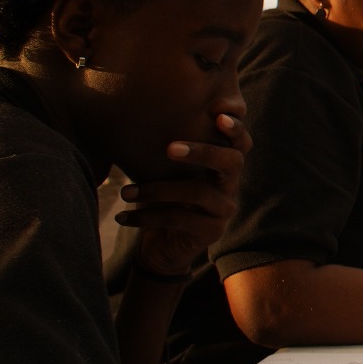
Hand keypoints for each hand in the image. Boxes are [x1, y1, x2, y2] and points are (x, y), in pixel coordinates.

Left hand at [120, 113, 248, 275]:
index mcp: (221, 166)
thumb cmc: (162, 200)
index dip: (235, 129)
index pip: (240, 143)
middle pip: (232, 162)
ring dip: (156, 190)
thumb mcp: (165, 174)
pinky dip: (146, 217)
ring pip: (197, 192)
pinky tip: (122, 217)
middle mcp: (230, 185)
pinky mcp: (212, 232)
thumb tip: (135, 121)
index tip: (218, 115)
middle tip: (169, 148)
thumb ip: (166, 152)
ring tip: (125, 192)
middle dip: (203, 152)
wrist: (162, 248)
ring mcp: (224, 210)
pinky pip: (179, 219)